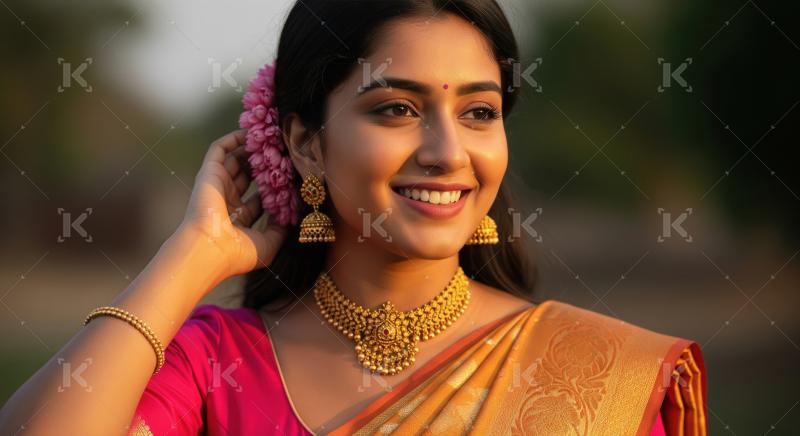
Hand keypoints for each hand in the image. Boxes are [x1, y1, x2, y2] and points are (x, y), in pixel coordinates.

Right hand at [179, 129, 287, 278]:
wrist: (210, 248)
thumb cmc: (238, 252)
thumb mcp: (268, 245)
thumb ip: (281, 230)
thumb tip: (292, 216)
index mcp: (238, 219)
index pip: (258, 199)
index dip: (275, 187)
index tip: (291, 177)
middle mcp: (226, 201)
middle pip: (247, 176)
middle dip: (264, 164)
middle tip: (282, 152)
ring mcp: (217, 186)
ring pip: (234, 160)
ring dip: (251, 148)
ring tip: (270, 137)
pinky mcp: (209, 173)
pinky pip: (219, 149)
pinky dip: (233, 139)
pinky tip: (251, 132)